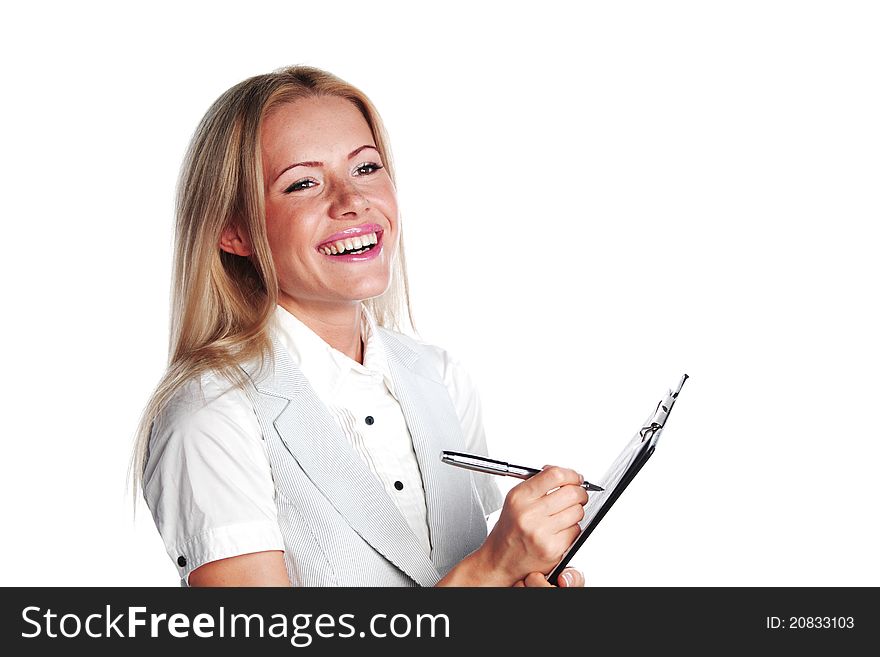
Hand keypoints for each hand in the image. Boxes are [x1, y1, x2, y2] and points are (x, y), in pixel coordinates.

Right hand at [479, 465, 588, 584]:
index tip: (575, 478)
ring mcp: (541, 532)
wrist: (500, 561)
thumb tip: (564, 475)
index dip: (571, 474)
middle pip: (571, 492)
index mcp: (519, 497)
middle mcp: (529, 514)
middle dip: (580, 492)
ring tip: (564, 515)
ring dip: (576, 511)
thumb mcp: (515, 501)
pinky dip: (572, 529)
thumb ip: (538, 484)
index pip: (555, 475)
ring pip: (577, 511)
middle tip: (577, 495)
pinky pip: (576, 530)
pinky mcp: (553, 549)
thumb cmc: (509, 531)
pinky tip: (560, 530)